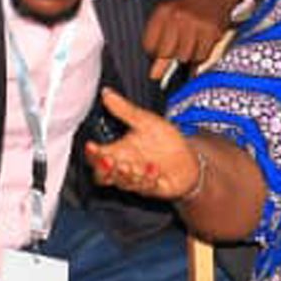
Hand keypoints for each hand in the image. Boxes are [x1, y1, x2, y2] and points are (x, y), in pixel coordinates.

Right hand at [81, 87, 201, 200]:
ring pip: (123, 183)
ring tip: (129, 166)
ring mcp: (138, 180)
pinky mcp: (154, 187)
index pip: (96, 157)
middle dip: (103, 170)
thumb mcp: (145, 121)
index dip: (91, 153)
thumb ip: (124, 110)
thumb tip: (107, 93)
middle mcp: (125, 167)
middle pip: (103, 177)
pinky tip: (153, 168)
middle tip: (108, 161)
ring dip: (125, 175)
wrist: (189, 157)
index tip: (91, 145)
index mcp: (119, 152)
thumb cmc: (164, 140)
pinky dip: (148, 179)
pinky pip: (147, 188)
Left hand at [141, 0, 244, 76]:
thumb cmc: (190, 5)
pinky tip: (203, 39)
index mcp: (163, 11)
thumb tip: (155, 75)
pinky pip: (201, 56)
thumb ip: (160, 44)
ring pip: (185, 57)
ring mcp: (196, 24)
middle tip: (180, 41)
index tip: (162, 45)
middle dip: (172, 53)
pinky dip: (201, 53)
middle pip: (166, 54)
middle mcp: (178, 16)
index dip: (155, 50)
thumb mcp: (170, 16)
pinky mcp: (212, 31)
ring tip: (193, 38)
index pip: (149, 46)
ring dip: (188, 54)